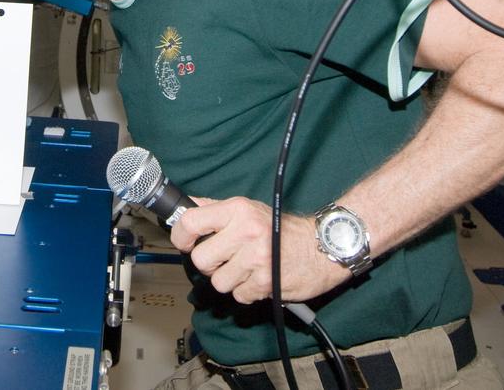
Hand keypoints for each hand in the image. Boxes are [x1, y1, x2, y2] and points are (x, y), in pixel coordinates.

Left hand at [169, 196, 351, 303]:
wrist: (322, 246)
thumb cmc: (281, 229)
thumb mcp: (249, 209)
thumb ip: (216, 209)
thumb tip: (186, 208)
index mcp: (238, 210)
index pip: (191, 222)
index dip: (181, 236)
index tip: (185, 242)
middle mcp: (246, 231)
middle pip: (201, 259)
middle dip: (210, 263)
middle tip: (226, 257)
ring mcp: (256, 259)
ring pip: (218, 282)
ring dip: (230, 279)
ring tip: (247, 267)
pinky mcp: (265, 282)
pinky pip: (238, 295)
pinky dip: (246, 291)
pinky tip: (259, 278)